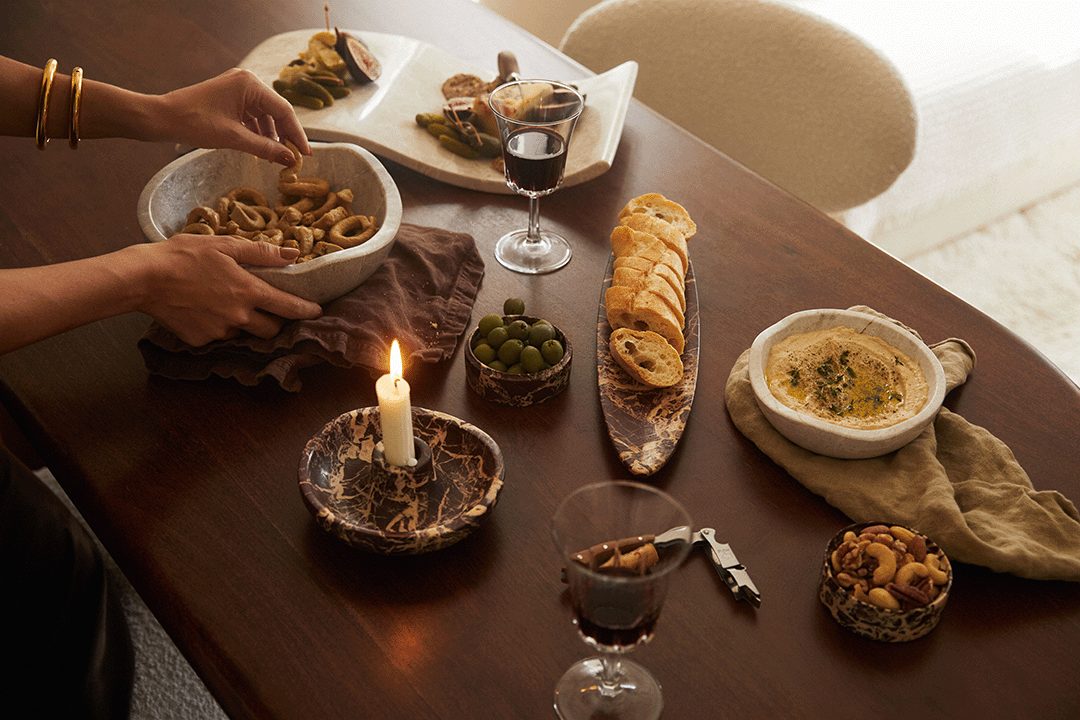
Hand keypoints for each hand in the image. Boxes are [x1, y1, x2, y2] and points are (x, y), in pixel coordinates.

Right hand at [137, 234, 322, 345]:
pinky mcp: (200, 340)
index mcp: (248, 291)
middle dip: (275, 322)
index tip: (316, 312)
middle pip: (270, 329)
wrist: (144, 279)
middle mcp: (238, 316)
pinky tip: (202, 308)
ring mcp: (219, 331)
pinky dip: (216, 325)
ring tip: (223, 301)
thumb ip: (261, 253)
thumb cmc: (184, 255)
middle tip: (267, 308)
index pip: (288, 307)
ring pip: (242, 332)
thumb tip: (292, 255)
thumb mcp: (224, 245)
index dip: (306, 311)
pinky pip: (217, 336)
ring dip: (242, 321)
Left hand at [155, 68, 310, 165]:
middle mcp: (247, 82)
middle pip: (276, 112)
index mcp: (250, 84)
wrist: (162, 118)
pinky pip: (251, 116)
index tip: (305, 155)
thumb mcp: (234, 138)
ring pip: (265, 115)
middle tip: (294, 159)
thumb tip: (291, 161)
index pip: (284, 111)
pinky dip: (257, 133)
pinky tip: (260, 150)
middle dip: (285, 136)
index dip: (297, 135)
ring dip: (271, 137)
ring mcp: (237, 89)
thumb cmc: (194, 123)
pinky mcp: (229, 98)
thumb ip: (266, 148)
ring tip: (275, 158)